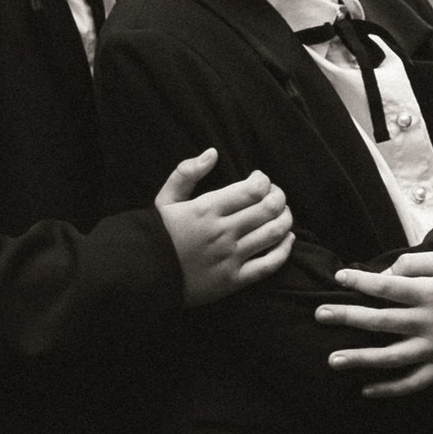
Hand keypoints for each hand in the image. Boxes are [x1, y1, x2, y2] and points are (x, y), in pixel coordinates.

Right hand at [154, 149, 295, 306]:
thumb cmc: (158, 234)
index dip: (264, 181)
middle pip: (268, 209)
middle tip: (276, 195)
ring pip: (273, 234)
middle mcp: (222, 232)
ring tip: (283, 213)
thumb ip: (187, 172)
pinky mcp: (234, 280)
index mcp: (206, 209)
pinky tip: (287, 238)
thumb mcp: (165, 199)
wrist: (145, 275)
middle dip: (279, 197)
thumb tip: (212, 153)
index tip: (260, 180)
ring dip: (286, 219)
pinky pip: (269, 264)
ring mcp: (230, 257)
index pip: (253, 190)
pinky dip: (285, 249)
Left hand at [314, 250, 432, 400]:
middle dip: (348, 317)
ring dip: (361, 360)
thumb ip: (413, 265)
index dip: (362, 282)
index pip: (388, 287)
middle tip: (320, 315)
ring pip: (393, 358)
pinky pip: (413, 383)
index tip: (339, 277)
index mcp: (430, 293)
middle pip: (382, 321)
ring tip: (333, 360)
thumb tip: (382, 275)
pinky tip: (365, 390)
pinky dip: (390, 390)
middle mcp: (430, 322)